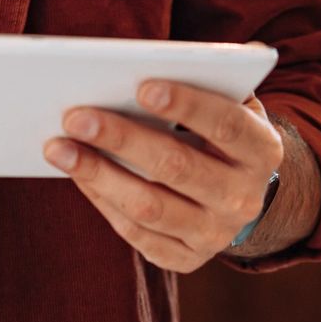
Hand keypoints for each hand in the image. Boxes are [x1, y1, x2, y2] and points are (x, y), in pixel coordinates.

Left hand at [45, 77, 284, 272]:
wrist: (240, 194)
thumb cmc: (221, 131)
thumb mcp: (231, 103)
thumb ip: (208, 81)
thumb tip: (155, 62)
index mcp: (262, 150)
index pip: (227, 124)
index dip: (187, 105)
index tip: (142, 86)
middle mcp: (244, 197)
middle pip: (178, 167)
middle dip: (122, 139)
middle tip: (75, 116)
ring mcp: (216, 234)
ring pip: (150, 206)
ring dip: (98, 174)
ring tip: (58, 148)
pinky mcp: (186, 259)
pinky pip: (137, 233)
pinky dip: (102, 201)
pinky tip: (77, 174)